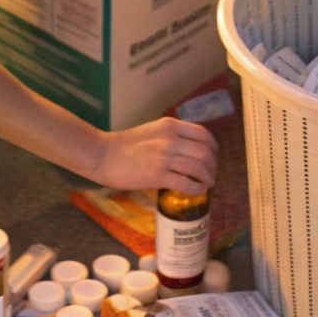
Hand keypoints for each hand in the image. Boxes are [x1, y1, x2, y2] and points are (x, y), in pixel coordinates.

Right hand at [93, 117, 217, 194]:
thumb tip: (190, 148)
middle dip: (212, 164)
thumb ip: (171, 135)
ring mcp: (164, 157)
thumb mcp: (152, 130)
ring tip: (207, 182)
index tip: (213, 154)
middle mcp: (170, 139)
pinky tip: (198, 190)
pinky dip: (197, 188)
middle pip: (204, 152)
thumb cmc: (125, 144)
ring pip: (198, 168)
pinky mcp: (157, 176)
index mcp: (170, 126)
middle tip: (211, 172)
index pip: (202, 134)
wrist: (103, 155)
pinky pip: (186, 183)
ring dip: (207, 177)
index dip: (213, 146)